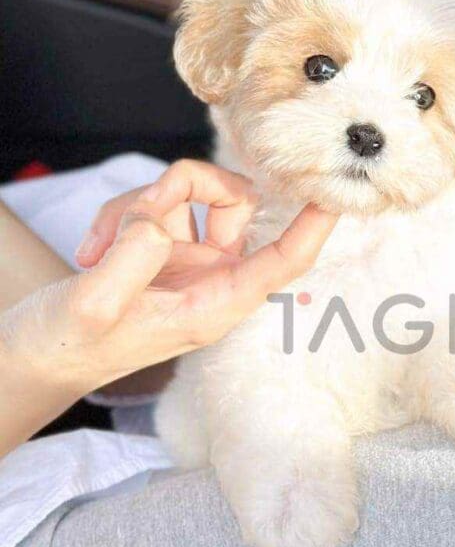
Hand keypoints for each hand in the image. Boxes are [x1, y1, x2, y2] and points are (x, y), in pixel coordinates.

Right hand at [0, 160, 335, 453]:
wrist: (31, 358)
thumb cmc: (63, 347)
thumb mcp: (91, 306)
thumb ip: (133, 259)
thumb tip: (162, 219)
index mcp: (214, 306)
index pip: (281, 262)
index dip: (310, 229)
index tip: (331, 195)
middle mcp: (210, 278)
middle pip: (235, 203)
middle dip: (186, 189)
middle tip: (136, 215)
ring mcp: (186, 260)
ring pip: (188, 194)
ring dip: (139, 205)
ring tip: (98, 248)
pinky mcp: (159, 246)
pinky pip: (155, 203)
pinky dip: (121, 212)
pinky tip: (93, 247)